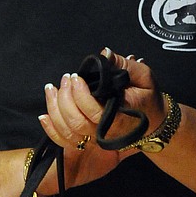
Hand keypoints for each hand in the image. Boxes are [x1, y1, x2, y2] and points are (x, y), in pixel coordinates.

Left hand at [36, 49, 165, 191]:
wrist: (152, 122)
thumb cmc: (147, 98)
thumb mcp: (144, 77)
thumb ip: (124, 65)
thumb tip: (104, 55)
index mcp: (120, 118)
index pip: (94, 112)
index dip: (80, 95)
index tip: (76, 77)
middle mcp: (106, 132)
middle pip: (76, 122)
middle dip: (64, 99)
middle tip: (65, 79)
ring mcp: (96, 139)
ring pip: (68, 131)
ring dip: (54, 109)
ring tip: (51, 89)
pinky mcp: (88, 141)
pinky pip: (65, 141)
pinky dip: (51, 130)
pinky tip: (44, 115)